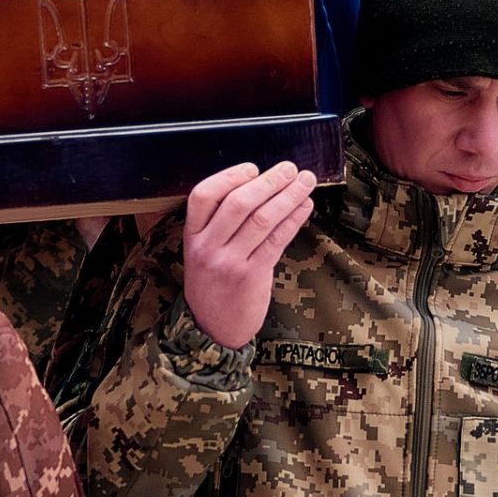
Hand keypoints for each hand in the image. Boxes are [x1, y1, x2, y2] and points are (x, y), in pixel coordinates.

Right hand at [182, 162, 316, 348]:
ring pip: (262, 219)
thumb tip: (258, 186)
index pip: (203, 195)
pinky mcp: (251, 276)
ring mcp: (228, 263)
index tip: (254, 168)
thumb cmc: (213, 284)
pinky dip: (293, 220)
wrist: (213, 328)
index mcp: (191, 236)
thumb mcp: (201, 252)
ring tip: (305, 181)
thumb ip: (219, 224)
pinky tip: (304, 207)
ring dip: (288, 196)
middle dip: (268, 181)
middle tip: (289, 169)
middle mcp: (207, 247)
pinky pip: (276, 240)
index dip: (229, 176)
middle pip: (238, 203)